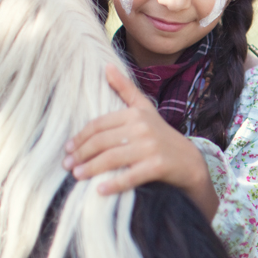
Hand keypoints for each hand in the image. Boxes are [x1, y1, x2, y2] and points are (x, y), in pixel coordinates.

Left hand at [63, 64, 218, 220]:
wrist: (189, 162)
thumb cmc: (161, 135)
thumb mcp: (145, 109)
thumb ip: (125, 89)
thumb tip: (106, 67)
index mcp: (136, 114)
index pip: (99, 124)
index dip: (80, 137)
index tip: (68, 149)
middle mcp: (143, 128)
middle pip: (102, 141)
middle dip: (82, 154)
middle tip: (68, 165)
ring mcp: (151, 147)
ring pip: (112, 158)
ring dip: (91, 169)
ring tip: (77, 176)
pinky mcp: (157, 166)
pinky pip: (130, 176)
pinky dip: (113, 184)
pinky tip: (99, 191)